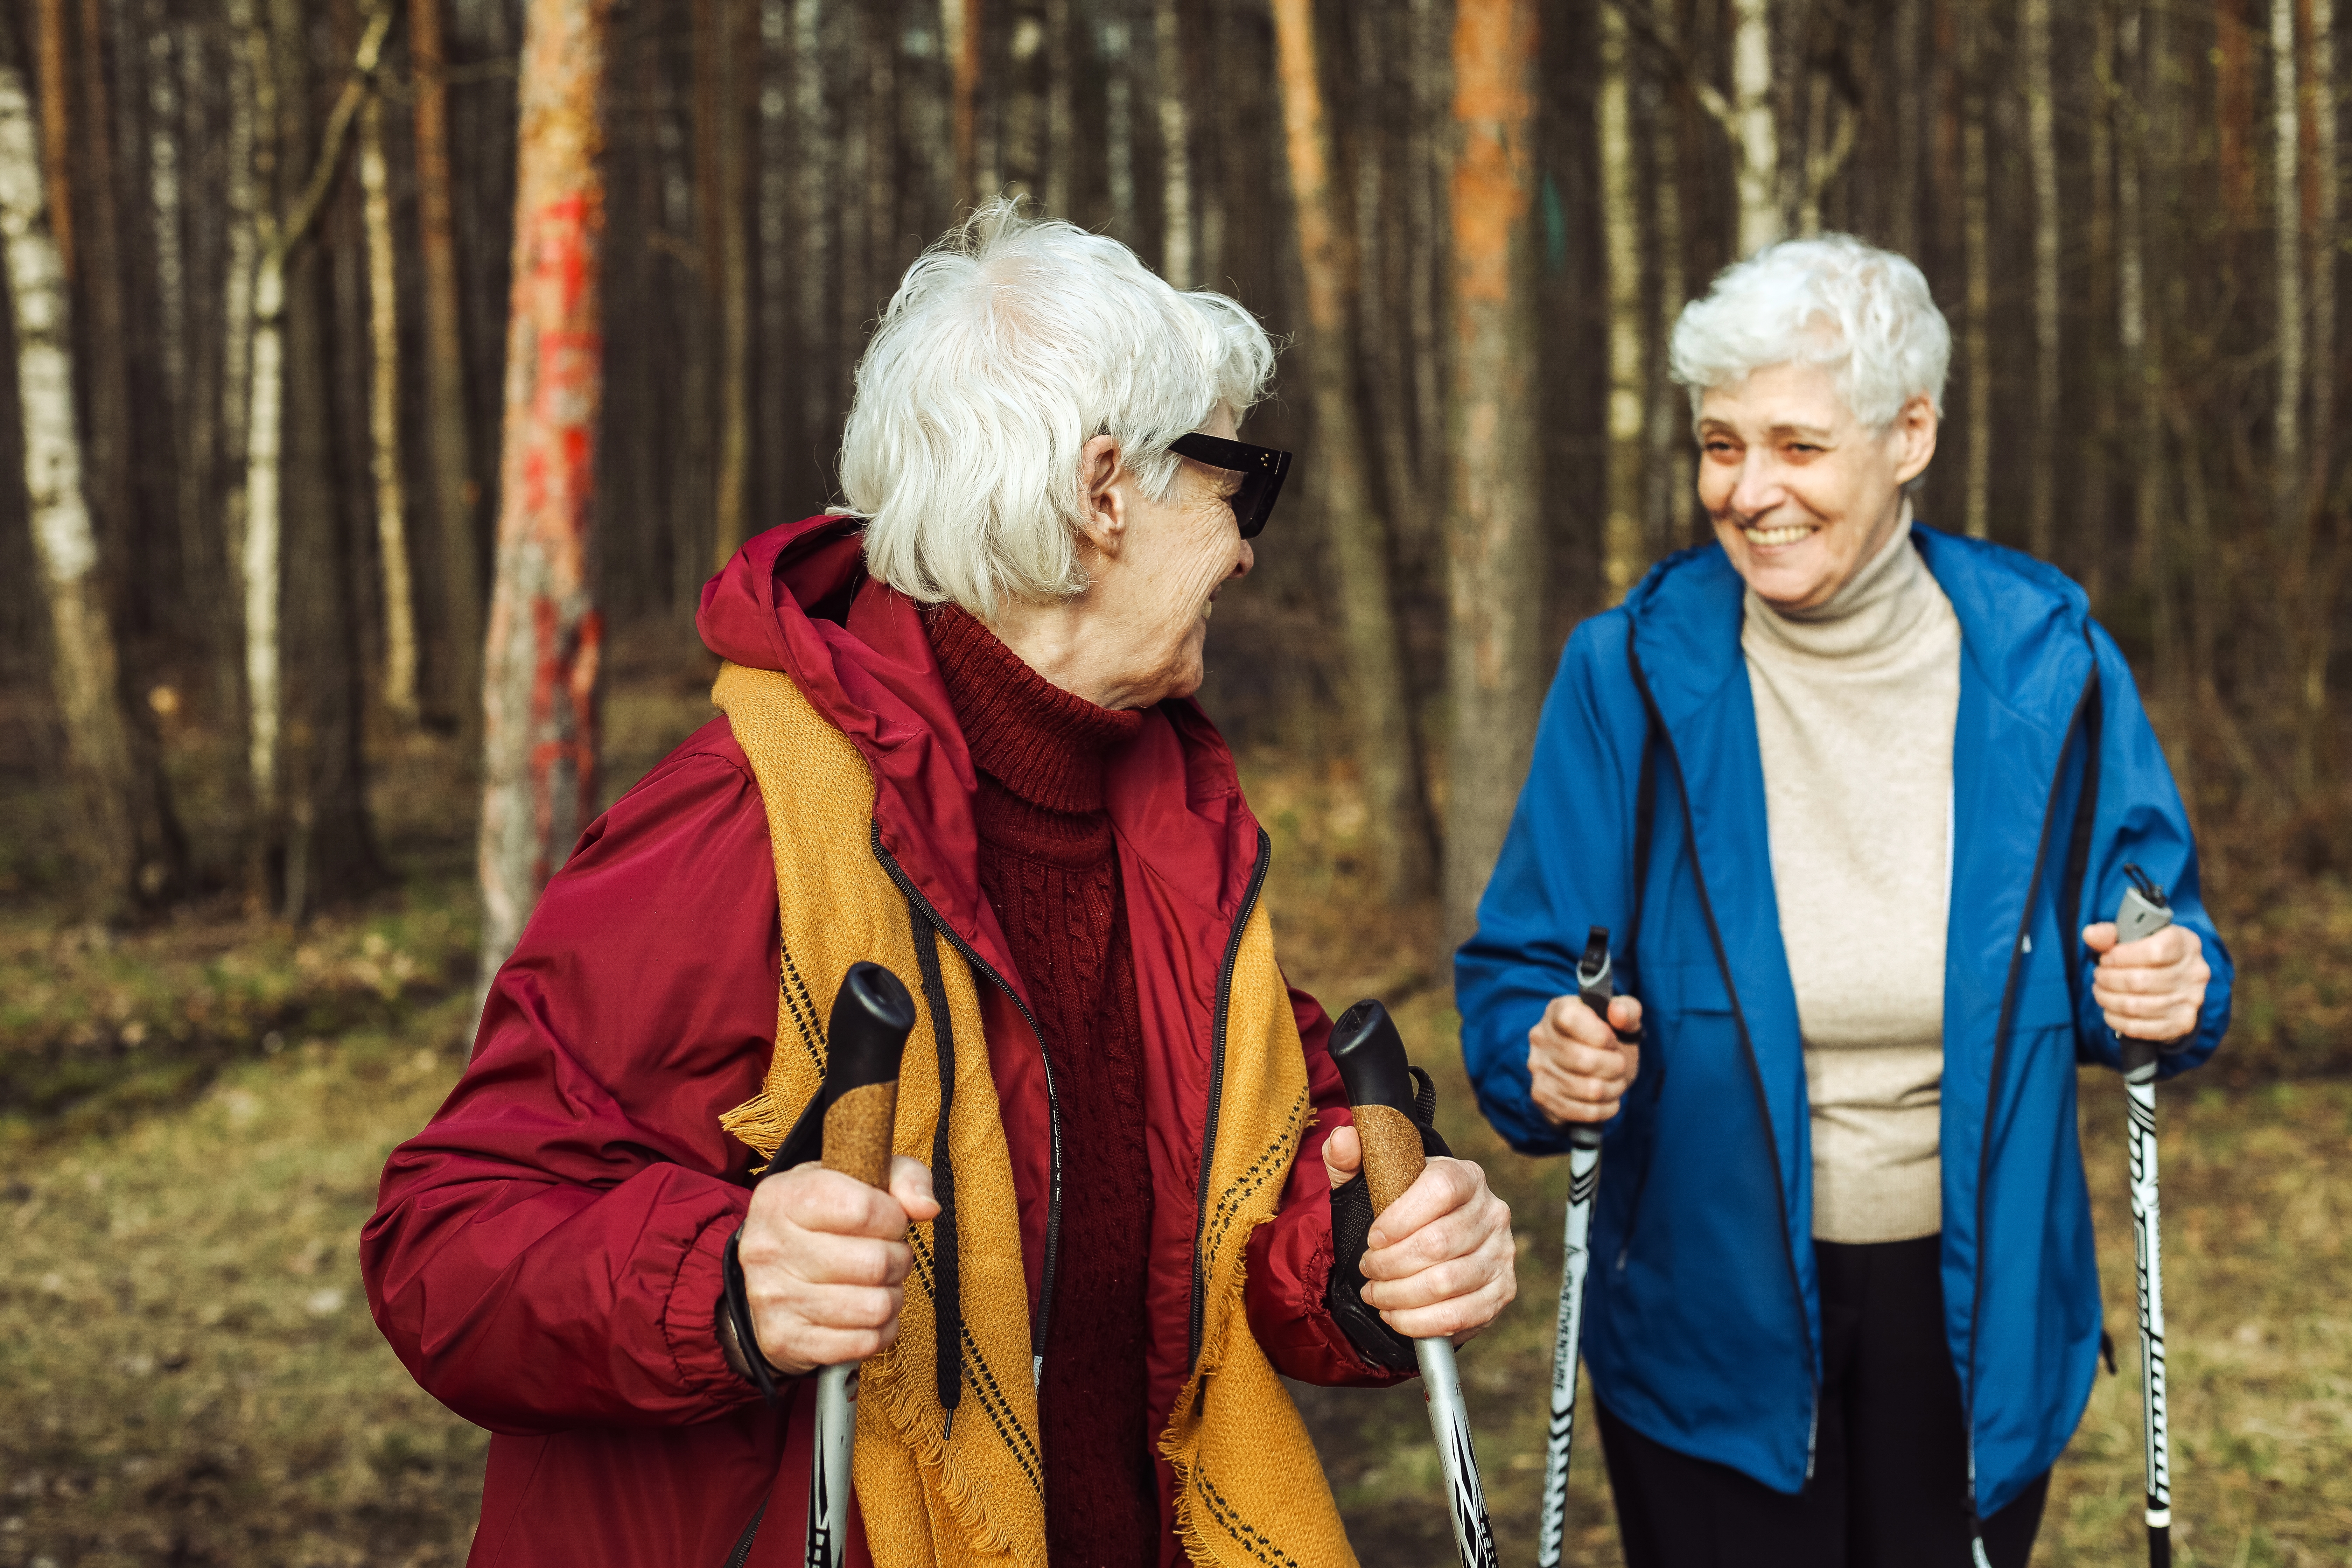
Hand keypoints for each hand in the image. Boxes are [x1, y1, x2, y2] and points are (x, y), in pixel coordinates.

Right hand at [737, 1155, 939, 1375]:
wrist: (768, 1275)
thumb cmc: (822, 1220)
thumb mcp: (857, 1178)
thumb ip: (903, 1177)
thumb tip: (926, 1207)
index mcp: (783, 1198)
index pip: (862, 1209)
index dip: (893, 1218)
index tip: (891, 1220)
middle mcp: (768, 1247)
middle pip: (875, 1263)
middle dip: (899, 1260)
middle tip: (890, 1255)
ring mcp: (773, 1298)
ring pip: (874, 1307)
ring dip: (892, 1296)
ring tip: (879, 1283)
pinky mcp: (784, 1340)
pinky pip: (863, 1343)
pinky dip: (880, 1330)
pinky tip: (867, 1312)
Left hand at [1321, 1127, 1514, 1344]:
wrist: (1431, 1238)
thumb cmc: (1399, 1208)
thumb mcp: (1371, 1179)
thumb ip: (1350, 1156)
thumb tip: (1342, 1138)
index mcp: (1465, 1175)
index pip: (1439, 1190)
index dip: (1399, 1219)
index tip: (1372, 1238)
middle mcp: (1493, 1211)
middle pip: (1439, 1243)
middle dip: (1389, 1265)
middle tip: (1366, 1270)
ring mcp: (1502, 1253)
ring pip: (1447, 1283)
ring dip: (1399, 1296)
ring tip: (1375, 1294)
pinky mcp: (1502, 1290)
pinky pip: (1462, 1314)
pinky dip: (1421, 1323)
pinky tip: (1396, 1316)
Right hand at [1526, 993, 1642, 1125]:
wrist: (1591, 1069)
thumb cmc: (1606, 1040)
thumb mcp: (1622, 1021)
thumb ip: (1627, 1010)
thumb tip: (1617, 1012)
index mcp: (1557, 1011)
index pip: (1571, 1019)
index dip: (1600, 1034)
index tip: (1612, 1041)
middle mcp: (1540, 1038)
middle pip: (1584, 1060)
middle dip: (1614, 1066)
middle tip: (1619, 1065)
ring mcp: (1538, 1069)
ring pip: (1588, 1089)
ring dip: (1613, 1089)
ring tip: (1616, 1082)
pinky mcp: (1541, 1096)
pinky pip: (1581, 1111)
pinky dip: (1604, 1109)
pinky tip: (1607, 1100)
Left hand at [2082, 921, 2210, 1043]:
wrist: (2176, 981)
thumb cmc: (2150, 954)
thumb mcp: (2134, 936)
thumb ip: (2111, 934)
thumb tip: (2090, 934)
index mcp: (2186, 944)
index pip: (2155, 951)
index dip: (2122, 956)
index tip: (2106, 958)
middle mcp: (2194, 973)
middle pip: (2140, 981)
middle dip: (2108, 979)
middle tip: (2099, 975)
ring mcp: (2191, 1001)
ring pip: (2136, 1006)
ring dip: (2108, 999)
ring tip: (2100, 990)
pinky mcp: (2182, 1024)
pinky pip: (2140, 1028)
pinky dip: (2116, 1020)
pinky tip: (2109, 1010)